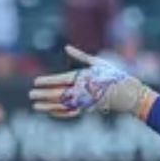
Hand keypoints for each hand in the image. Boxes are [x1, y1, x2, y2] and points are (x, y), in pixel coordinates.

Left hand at [29, 45, 152, 118]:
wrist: (128, 94)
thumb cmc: (113, 76)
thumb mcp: (98, 63)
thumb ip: (81, 56)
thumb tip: (67, 47)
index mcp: (84, 78)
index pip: (61, 80)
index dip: (47, 81)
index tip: (35, 82)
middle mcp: (83, 91)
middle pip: (58, 94)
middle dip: (43, 94)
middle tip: (30, 94)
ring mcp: (85, 102)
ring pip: (62, 105)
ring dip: (47, 106)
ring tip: (35, 106)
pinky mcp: (88, 109)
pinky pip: (70, 113)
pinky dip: (59, 113)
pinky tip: (49, 112)